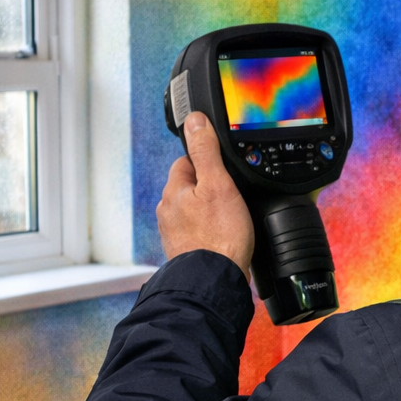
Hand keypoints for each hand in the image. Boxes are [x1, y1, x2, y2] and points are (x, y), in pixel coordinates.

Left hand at [157, 111, 253, 284]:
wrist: (214, 280)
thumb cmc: (219, 236)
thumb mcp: (218, 184)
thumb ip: (206, 151)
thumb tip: (195, 120)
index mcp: (174, 191)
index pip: (187, 162)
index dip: (207, 162)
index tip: (225, 170)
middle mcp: (168, 211)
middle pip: (189, 188)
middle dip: (208, 189)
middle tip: (232, 197)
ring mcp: (175, 233)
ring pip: (192, 212)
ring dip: (208, 213)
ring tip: (230, 220)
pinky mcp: (185, 252)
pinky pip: (197, 233)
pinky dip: (209, 233)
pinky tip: (224, 238)